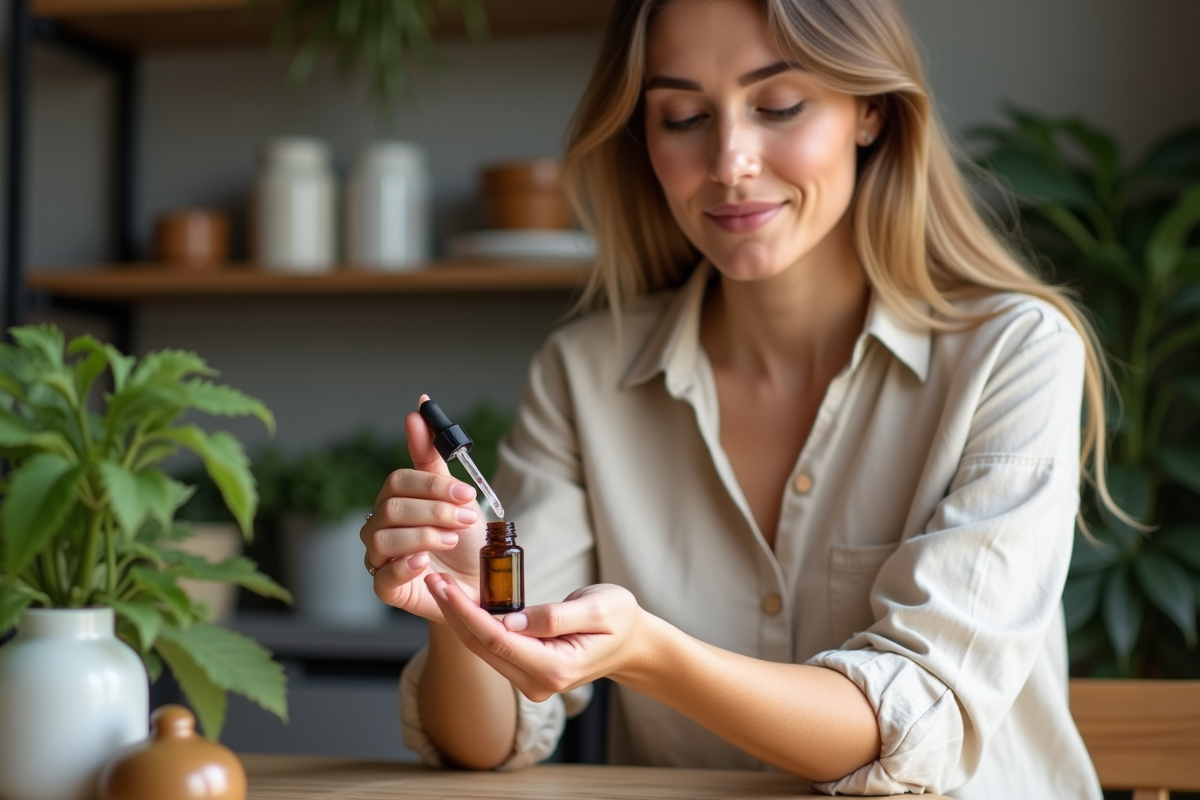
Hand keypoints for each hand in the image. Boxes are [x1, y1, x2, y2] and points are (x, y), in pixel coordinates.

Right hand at [361, 394, 484, 622]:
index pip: (398, 481)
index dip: (432, 485)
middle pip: (392, 508)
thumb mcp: (456, 495)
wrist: (482, 584)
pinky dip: (404, 566)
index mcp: (395, 500)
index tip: (466, 493)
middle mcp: (380, 527)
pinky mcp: (387, 589)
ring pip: (383, 539)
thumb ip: (432, 455)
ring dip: (424, 536)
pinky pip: (383, 577)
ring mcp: (379, 559)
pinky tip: (425, 562)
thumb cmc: (466, 540)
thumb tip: (419, 408)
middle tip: (465, 519)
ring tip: (451, 540)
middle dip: (435, 511)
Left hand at [426, 574, 649, 701]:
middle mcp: (538, 684)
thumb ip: (555, 617)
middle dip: (455, 613)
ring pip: (483, 650)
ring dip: (460, 618)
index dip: (468, 613)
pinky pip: (493, 648)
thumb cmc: (620, 619)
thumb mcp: (599, 609)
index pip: (498, 640)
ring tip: (441, 586)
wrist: (633, 644)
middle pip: (483, 647)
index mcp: (556, 669)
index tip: (446, 586)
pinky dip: (474, 624)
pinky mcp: (526, 672)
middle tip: (432, 579)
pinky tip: (460, 602)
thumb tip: (510, 620)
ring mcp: (530, 682)